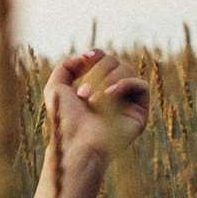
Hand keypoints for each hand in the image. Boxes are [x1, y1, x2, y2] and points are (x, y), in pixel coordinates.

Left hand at [32, 50, 150, 197]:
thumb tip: (85, 58)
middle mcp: (115, 92)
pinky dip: (124, 84)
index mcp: (97, 86)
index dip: (98, 54)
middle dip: (97, 72)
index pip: (105, 59)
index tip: (85, 57)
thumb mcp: (55, 87)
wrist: (76, 143)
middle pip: (115, 61)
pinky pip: (141, 85)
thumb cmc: (64, 119)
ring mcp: (128, 101)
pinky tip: (109, 95)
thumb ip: (66, 67)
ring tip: (91, 101)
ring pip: (127, 70)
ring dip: (106, 80)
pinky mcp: (140, 112)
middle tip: (81, 94)